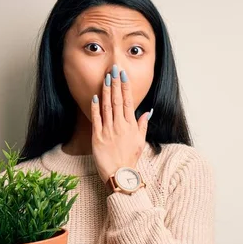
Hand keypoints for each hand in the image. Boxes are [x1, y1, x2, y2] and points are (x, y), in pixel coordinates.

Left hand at [91, 64, 151, 184]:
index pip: (128, 102)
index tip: (123, 75)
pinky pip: (96, 119)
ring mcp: (108, 131)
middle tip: (113, 69)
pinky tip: (95, 96)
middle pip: (117, 100)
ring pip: (107, 107)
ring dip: (106, 91)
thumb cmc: (130, 159)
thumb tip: (147, 112)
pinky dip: (95, 107)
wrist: (120, 174)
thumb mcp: (140, 141)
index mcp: (131, 126)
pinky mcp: (97, 137)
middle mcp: (120, 126)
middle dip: (115, 83)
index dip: (125, 87)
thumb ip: (142, 125)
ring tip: (105, 78)